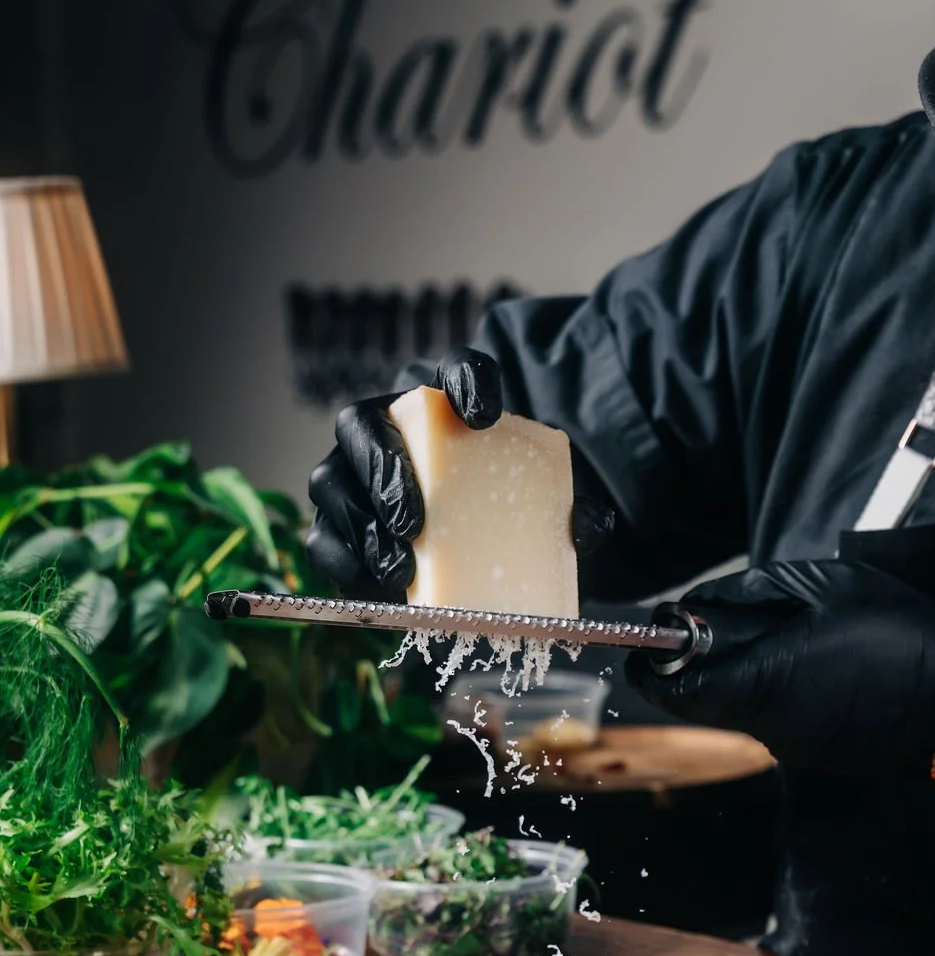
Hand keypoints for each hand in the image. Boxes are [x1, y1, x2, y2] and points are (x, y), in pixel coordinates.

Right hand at [305, 347, 613, 597]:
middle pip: (363, 426)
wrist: (469, 524)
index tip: (483, 415)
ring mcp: (349, 472)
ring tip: (400, 566)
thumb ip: (566, 505)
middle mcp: (385, 425)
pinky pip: (322, 537)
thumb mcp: (535, 496)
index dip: (466, 381)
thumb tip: (590, 526)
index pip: (458, 369)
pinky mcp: (335, 520)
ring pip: (331, 483)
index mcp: (444, 402)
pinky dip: (345, 564)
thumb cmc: (499, 498)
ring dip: (360, 525)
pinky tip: (377, 586)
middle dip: (383, 472)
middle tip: (414, 520)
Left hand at [626, 560, 934, 775]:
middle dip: (697, 665)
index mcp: (763, 683)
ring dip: (741, 675)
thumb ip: (757, 591)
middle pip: (705, 701)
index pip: (678, 692)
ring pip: (741, 709)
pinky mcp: (818, 754)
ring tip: (779, 635)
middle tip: (709, 627)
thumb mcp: (830, 586)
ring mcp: (793, 746)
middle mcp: (769, 726)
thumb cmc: (902, 637)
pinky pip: (777, 719)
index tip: (642, 648)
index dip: (650, 672)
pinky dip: (775, 690)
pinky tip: (810, 661)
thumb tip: (704, 603)